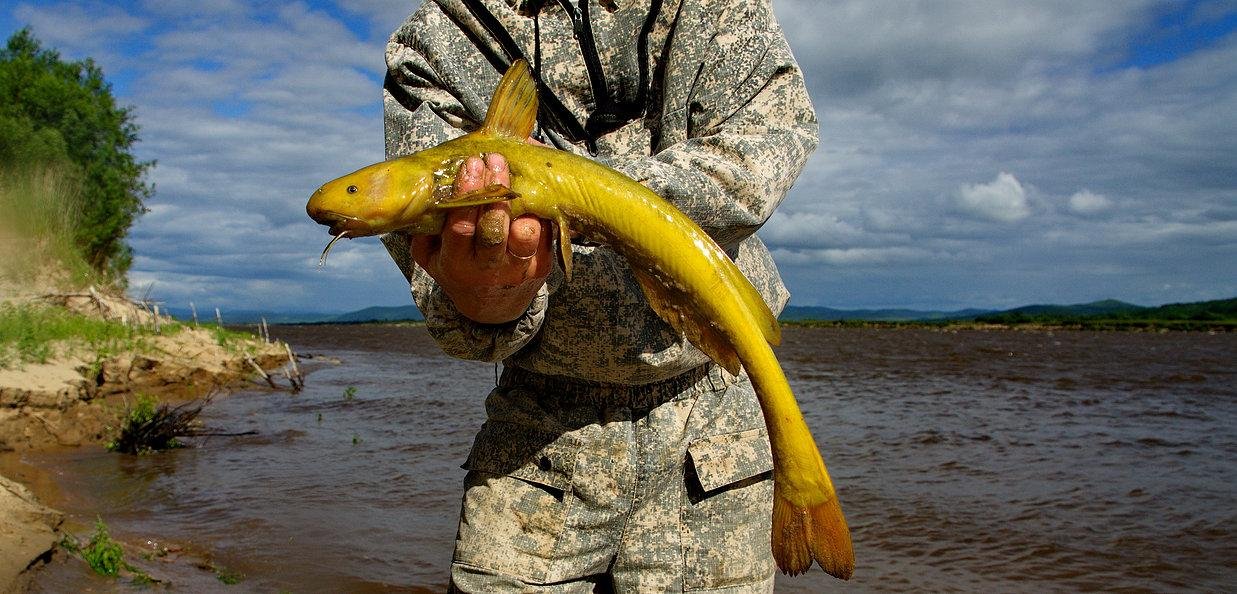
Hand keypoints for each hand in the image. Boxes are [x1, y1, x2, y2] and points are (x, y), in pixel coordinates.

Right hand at [410, 152, 551, 323]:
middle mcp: (488, 269)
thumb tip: (431, 182)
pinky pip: (544, 233)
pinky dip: (538, 210)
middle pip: (495, 228)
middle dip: (495, 190)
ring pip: (526, 233)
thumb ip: (427, 226)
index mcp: (457, 263)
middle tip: (495, 159)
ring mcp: (518, 268)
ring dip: (523, 203)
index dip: (467, 195)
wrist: (492, 308)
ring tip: (517, 175)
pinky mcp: (542, 266)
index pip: (461, 227)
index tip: (469, 164)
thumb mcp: (431, 255)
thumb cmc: (457, 268)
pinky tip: (531, 189)